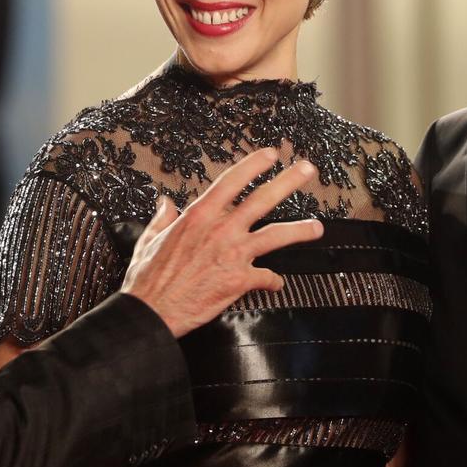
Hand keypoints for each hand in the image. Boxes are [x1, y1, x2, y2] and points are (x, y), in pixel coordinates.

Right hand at [121, 148, 322, 337]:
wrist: (152, 311)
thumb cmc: (149, 278)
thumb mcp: (150, 239)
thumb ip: (162, 218)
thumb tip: (166, 203)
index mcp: (199, 215)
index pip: (232, 181)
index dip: (254, 165)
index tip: (270, 155)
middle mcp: (220, 230)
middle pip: (262, 199)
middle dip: (288, 182)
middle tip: (307, 170)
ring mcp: (233, 254)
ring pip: (276, 235)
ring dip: (299, 230)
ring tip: (317, 227)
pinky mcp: (239, 280)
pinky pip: (266, 277)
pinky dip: (273, 280)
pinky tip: (277, 282)